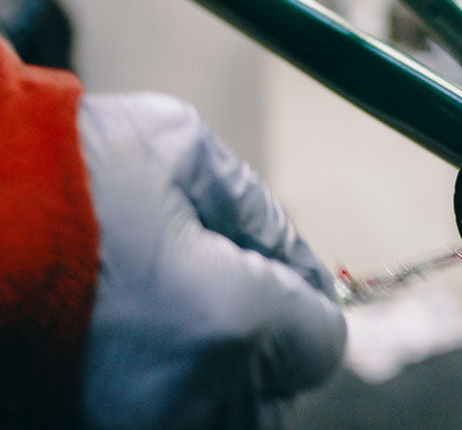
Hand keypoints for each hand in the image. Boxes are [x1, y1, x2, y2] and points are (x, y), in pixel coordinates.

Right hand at [77, 94, 344, 429]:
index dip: (305, 302)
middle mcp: (191, 397)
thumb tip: (295, 256)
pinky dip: (167, 397)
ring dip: (218, 376)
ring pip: (224, 419)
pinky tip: (133, 348)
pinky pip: (165, 423)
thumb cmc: (51, 174)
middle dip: (266, 342)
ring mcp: (136, 429)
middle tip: (220, 291)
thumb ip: (257, 209)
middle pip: (277, 393)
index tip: (282, 280)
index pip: (322, 341)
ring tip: (170, 320)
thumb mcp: (176, 148)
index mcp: (230, 321)